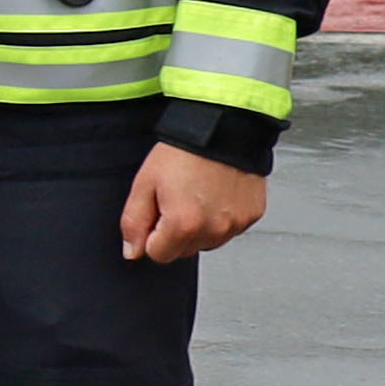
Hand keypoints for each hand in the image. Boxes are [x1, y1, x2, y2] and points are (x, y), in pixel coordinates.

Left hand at [123, 140, 265, 263]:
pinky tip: (215, 195)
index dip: (151, 236)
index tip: (155, 214)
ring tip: (195, 195)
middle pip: (184, 251)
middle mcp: (214, 229)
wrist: (221, 130)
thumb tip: (132, 251)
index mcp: (184, 224)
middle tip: (175, 200)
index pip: (159, 255)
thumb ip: (134, 222)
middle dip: (174, 233)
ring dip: (198, 228)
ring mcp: (236, 224)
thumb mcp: (144, 184)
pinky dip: (220, 218)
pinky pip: (229, 229)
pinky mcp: (252, 216)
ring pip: (207, 242)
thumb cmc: (182, 153)